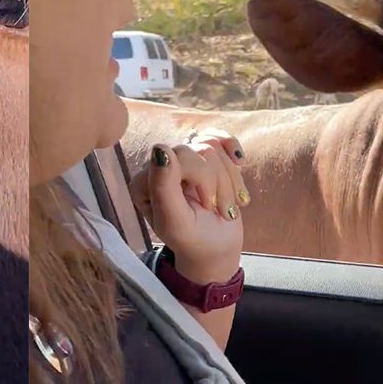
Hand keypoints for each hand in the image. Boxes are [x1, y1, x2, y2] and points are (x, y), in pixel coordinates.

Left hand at [128, 131, 249, 282]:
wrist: (216, 245)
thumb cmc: (194, 239)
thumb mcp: (177, 222)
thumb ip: (164, 188)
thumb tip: (160, 149)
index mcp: (143, 182)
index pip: (178, 155)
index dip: (203, 179)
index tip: (206, 205)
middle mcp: (157, 167)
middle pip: (199, 149)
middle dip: (218, 183)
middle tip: (221, 210)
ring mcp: (180, 159)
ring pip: (213, 145)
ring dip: (229, 179)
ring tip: (225, 203)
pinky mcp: (199, 155)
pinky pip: (219, 138)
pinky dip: (233, 154)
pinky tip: (239, 164)